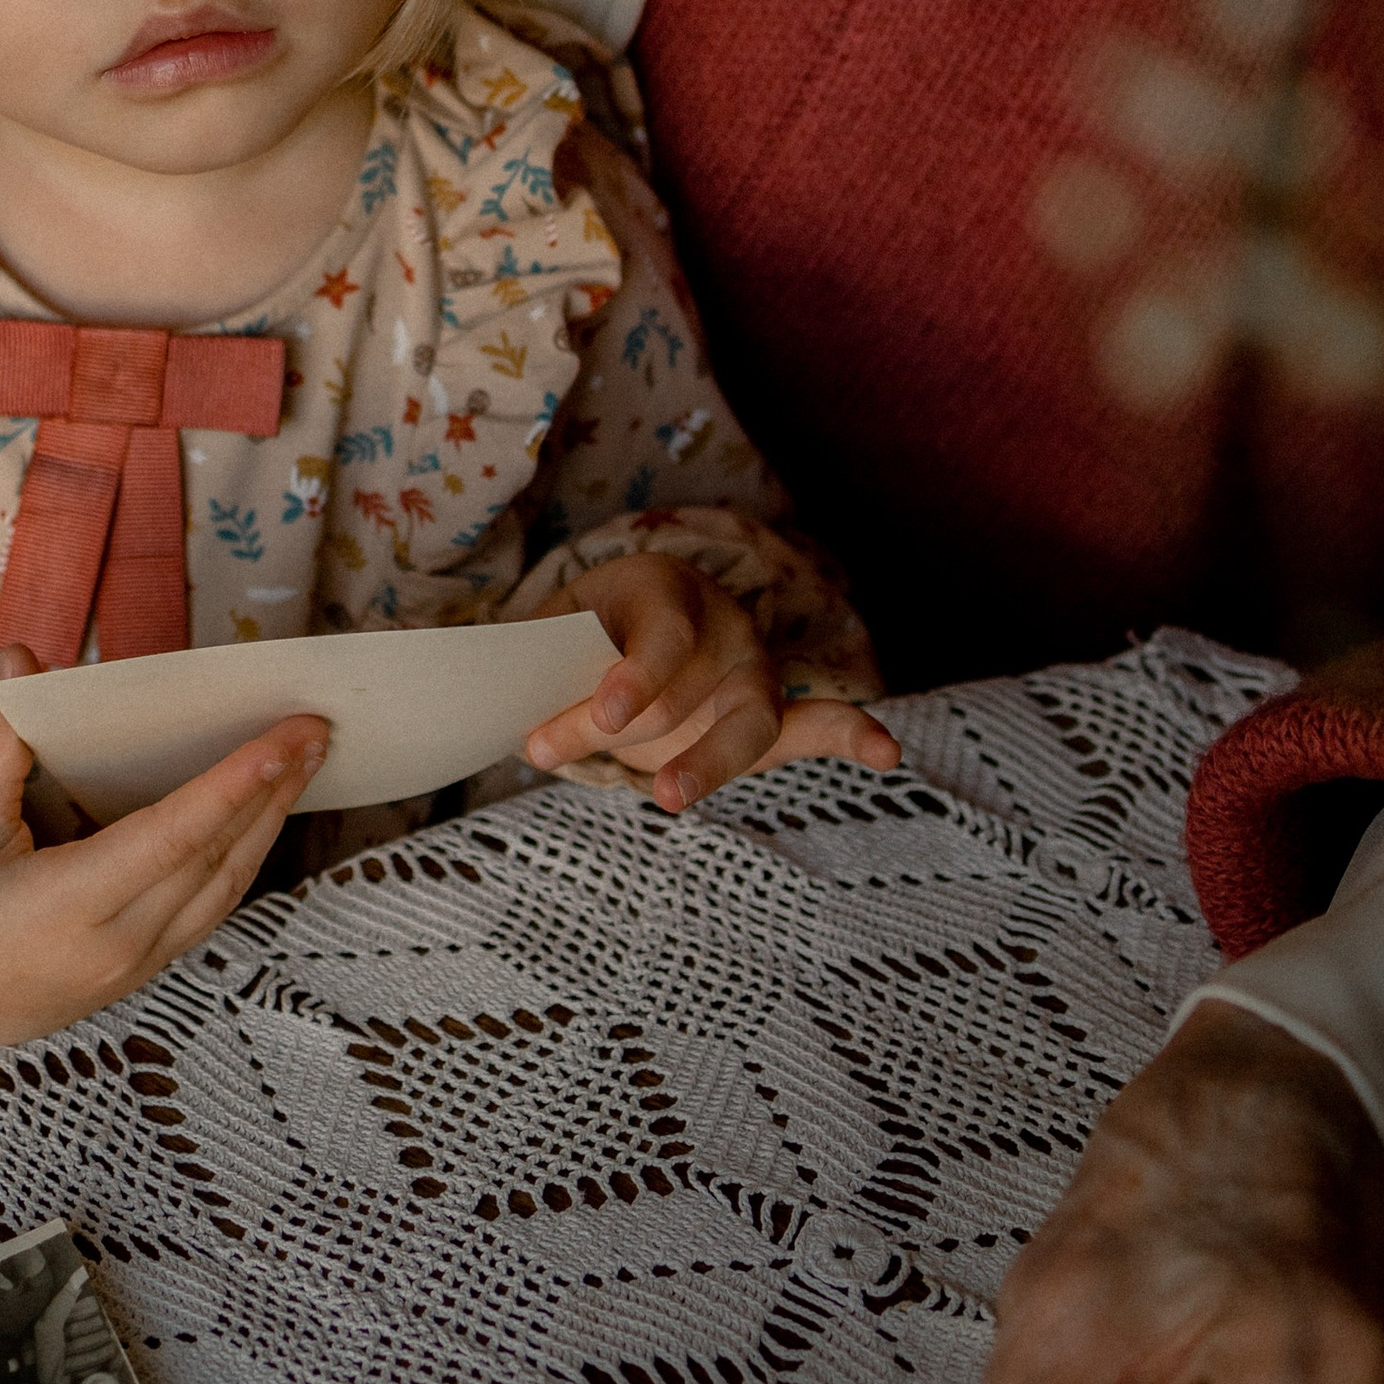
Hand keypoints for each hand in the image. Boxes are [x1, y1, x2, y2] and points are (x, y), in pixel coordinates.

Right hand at [0, 672, 327, 1077]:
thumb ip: (1, 738)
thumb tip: (27, 656)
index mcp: (66, 907)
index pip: (174, 837)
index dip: (235, 784)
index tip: (286, 737)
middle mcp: (114, 946)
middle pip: (216, 860)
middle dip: (274, 790)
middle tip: (318, 728)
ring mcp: (132, 969)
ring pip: (224, 890)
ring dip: (270, 824)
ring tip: (305, 763)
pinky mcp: (138, 976)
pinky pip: (207, 912)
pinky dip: (241, 859)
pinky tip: (261, 817)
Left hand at [524, 556, 900, 809]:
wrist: (618, 630)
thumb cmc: (575, 636)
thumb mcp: (547, 636)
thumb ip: (536, 668)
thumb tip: (497, 714)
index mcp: (663, 587)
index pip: (662, 638)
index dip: (635, 678)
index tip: (606, 717)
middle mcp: (720, 623)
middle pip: (685, 691)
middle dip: (616, 728)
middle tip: (542, 748)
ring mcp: (753, 670)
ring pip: (747, 722)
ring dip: (708, 763)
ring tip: (667, 796)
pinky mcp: (772, 716)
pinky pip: (820, 725)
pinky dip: (855, 738)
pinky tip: (887, 753)